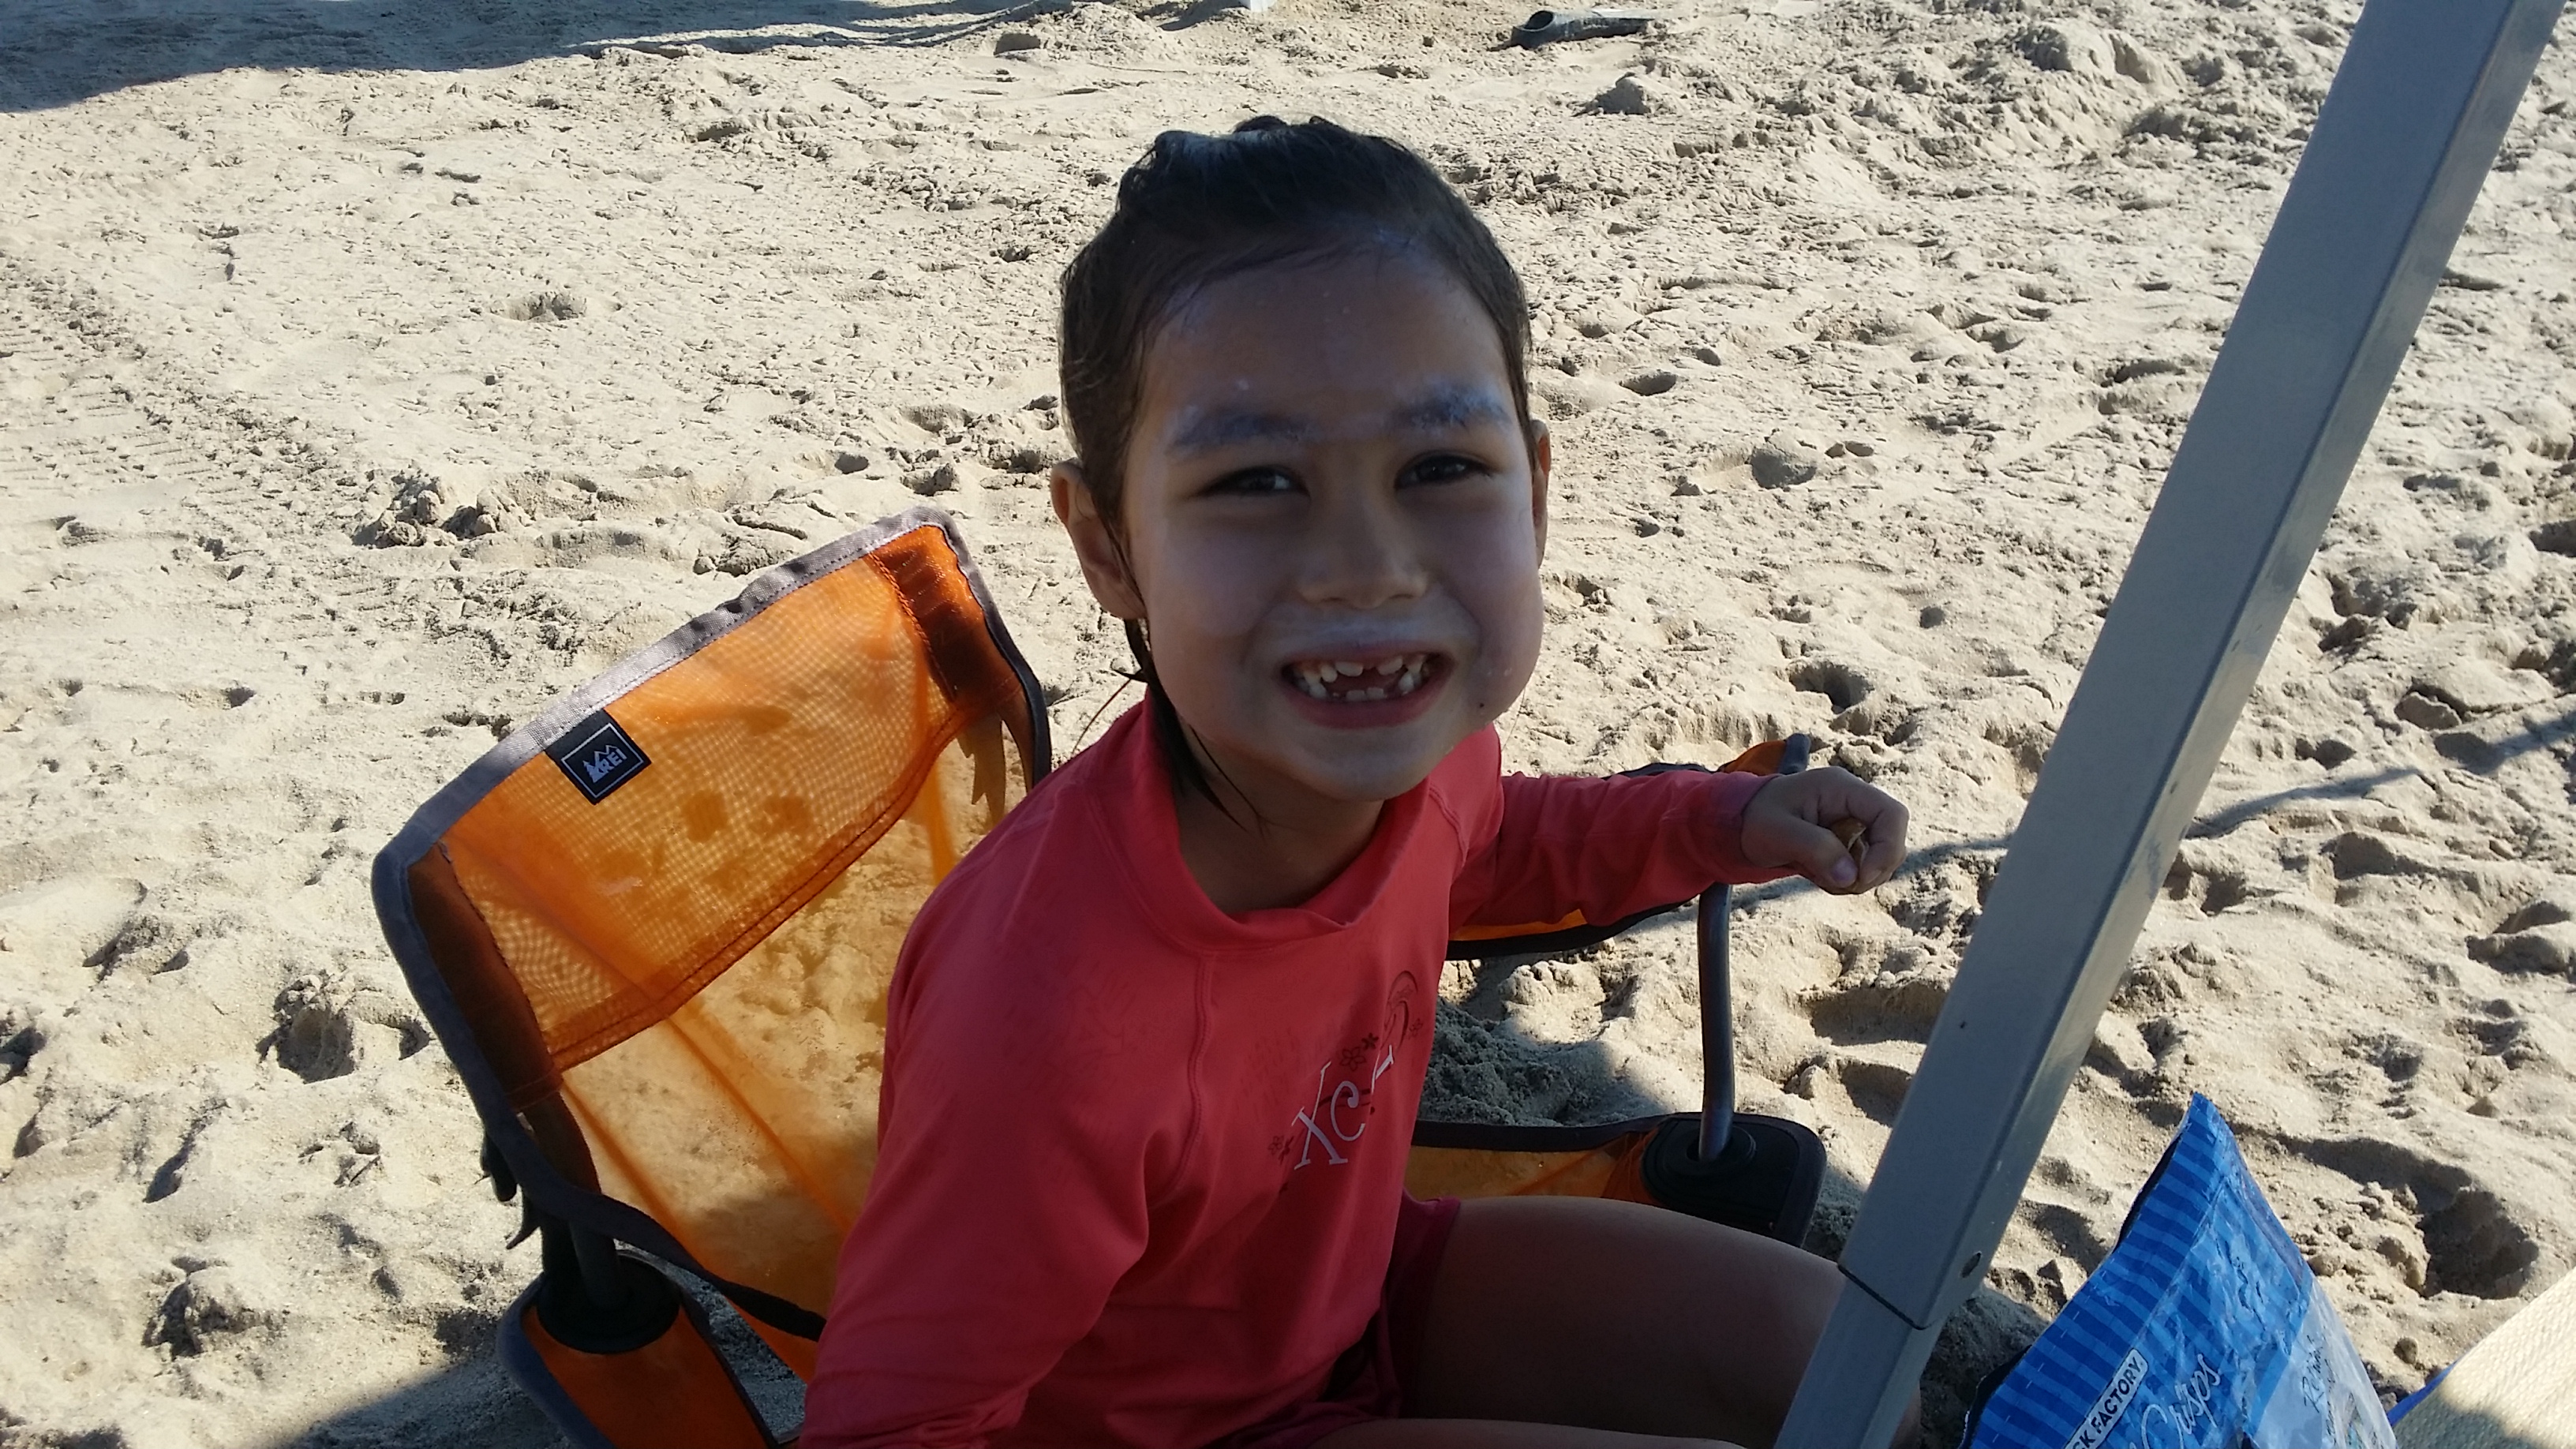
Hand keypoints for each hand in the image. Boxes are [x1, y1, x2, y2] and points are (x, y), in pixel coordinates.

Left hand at [1741, 767, 1907, 892]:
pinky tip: (1818, 874)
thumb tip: (1852, 877)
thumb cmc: (1756, 819)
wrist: (1742, 822)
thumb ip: (1814, 849)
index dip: (1888, 848)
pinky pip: (1864, 868)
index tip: (1861, 877)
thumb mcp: (1777, 833)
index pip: (1892, 814)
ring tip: (1816, 874)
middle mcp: (1855, 802)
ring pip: (1881, 858)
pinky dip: (1846, 880)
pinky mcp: (1850, 841)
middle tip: (1835, 883)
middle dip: (1871, 870)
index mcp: (1842, 788)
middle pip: (1892, 840)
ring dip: (1856, 878)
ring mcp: (1855, 822)